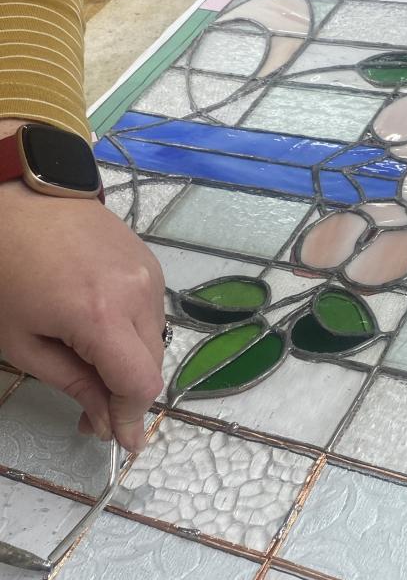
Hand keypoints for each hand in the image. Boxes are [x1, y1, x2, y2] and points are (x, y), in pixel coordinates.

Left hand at [0, 170, 164, 452]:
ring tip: (94, 359)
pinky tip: (103, 325)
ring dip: (130, 361)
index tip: (124, 443)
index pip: (138, 383)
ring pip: (154, 340)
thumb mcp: (22, 340)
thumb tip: (104, 419)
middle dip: (125, 394)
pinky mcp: (151, 263)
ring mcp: (150, 275)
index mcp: (101, 315)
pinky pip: (151, 312)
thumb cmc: (5, 271)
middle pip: (151, 365)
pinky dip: (133, 332)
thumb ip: (72, 383)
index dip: (131, 417)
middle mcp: (139, 294)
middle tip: (93, 410)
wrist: (22, 199)